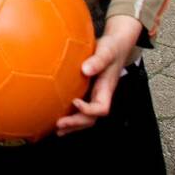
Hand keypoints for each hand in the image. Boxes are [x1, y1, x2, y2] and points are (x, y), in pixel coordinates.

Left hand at [55, 15, 141, 135]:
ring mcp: (95, 95)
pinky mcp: (88, 92)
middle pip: (92, 118)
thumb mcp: (106, 51)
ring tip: (58, 129)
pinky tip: (58, 116)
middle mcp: (101, 95)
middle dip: (76, 123)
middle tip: (59, 124)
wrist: (116, 45)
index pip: (101, 108)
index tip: (75, 102)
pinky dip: (71, 115)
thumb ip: (98, 60)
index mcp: (106, 88)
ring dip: (73, 125)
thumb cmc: (112, 48)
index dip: (89, 110)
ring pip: (86, 117)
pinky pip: (81, 109)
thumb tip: (85, 69)